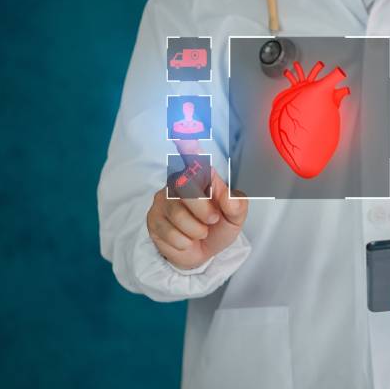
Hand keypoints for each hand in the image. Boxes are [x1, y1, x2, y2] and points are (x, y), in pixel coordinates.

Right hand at [146, 141, 247, 270]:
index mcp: (201, 176)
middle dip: (203, 210)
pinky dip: (184, 242)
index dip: (188, 146)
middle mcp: (178, 182)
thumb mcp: (235, 218)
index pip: (193, 158)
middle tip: (212, 220)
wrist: (202, 254)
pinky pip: (170, 232)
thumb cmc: (218, 227)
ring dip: (196, 231)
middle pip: (186, 188)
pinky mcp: (153, 219)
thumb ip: (236, 205)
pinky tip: (185, 239)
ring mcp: (163, 200)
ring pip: (178, 215)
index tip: (184, 134)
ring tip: (199, 231)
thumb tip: (228, 195)